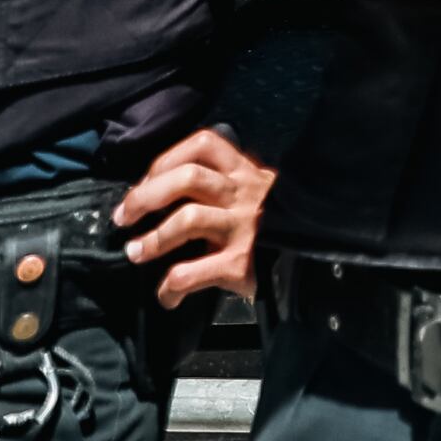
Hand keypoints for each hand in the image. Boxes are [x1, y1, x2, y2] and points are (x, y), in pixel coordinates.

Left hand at [117, 127, 275, 307]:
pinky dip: (171, 285)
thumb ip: (229, 186)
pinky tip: (168, 295)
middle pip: (188, 177)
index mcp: (245, 174)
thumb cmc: (278, 227)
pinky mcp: (241, 263)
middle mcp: (243, 194)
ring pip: (188, 218)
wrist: (316, 262)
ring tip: (135, 252)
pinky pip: (192, 272)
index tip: (145, 181)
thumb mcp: (261, 193)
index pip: (203, 145)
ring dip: (153, 238)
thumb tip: (170, 192)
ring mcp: (243, 228)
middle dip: (146, 196)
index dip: (166, 160)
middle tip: (124, 217)